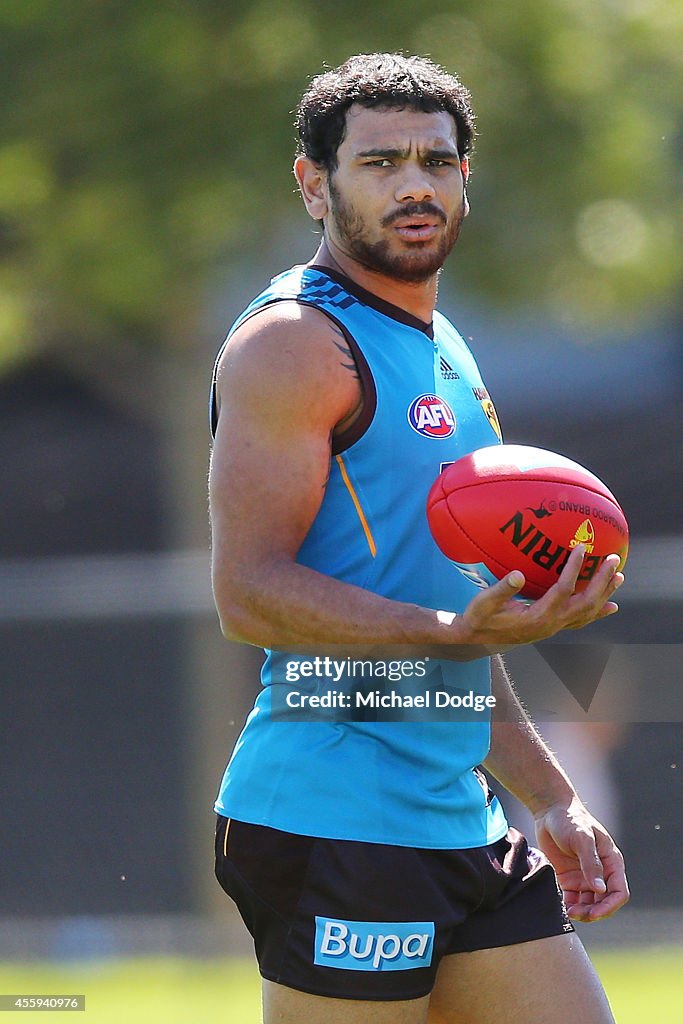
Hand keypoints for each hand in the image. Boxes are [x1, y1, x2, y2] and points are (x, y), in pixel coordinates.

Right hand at [456, 544, 623, 648]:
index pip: (562, 590)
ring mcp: (554, 628)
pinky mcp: (553, 627)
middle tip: (613, 561)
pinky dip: (598, 612)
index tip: (582, 548)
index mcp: (537, 616)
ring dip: (604, 594)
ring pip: (587, 613)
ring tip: (618, 578)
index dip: (573, 568)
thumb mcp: (485, 601)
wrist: (477, 638)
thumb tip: (518, 574)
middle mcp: (551, 624)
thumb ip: (502, 589)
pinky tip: (610, 606)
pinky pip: (581, 620)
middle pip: (584, 603)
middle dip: (601, 581)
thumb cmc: (479, 616)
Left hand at [534, 796, 628, 921]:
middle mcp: (601, 873)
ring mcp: (584, 877)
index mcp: (611, 862)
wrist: (549, 810)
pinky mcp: (569, 879)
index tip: (594, 913)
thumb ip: (591, 863)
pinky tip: (560, 907)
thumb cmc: (569, 819)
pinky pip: (572, 899)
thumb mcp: (582, 838)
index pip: (619, 892)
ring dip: (581, 912)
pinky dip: (568, 906)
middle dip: (593, 912)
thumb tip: (600, 889)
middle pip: (604, 902)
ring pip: (588, 904)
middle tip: (576, 914)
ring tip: (567, 911)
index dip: (609, 906)